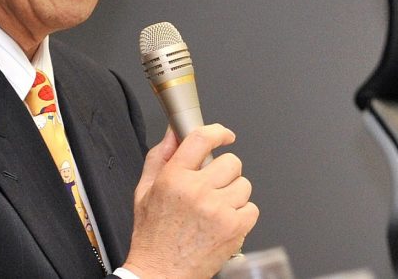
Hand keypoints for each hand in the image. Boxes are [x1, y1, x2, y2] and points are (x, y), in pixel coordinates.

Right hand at [122, 124, 258, 278]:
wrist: (160, 271)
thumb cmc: (152, 234)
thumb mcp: (145, 189)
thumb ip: (160, 156)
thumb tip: (174, 132)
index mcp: (174, 177)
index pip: (201, 139)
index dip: (218, 132)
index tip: (225, 136)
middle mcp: (198, 191)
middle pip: (231, 162)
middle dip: (223, 170)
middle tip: (212, 184)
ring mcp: (218, 210)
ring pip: (244, 184)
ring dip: (233, 192)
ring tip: (216, 206)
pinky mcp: (234, 228)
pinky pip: (252, 208)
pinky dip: (241, 213)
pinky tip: (223, 220)